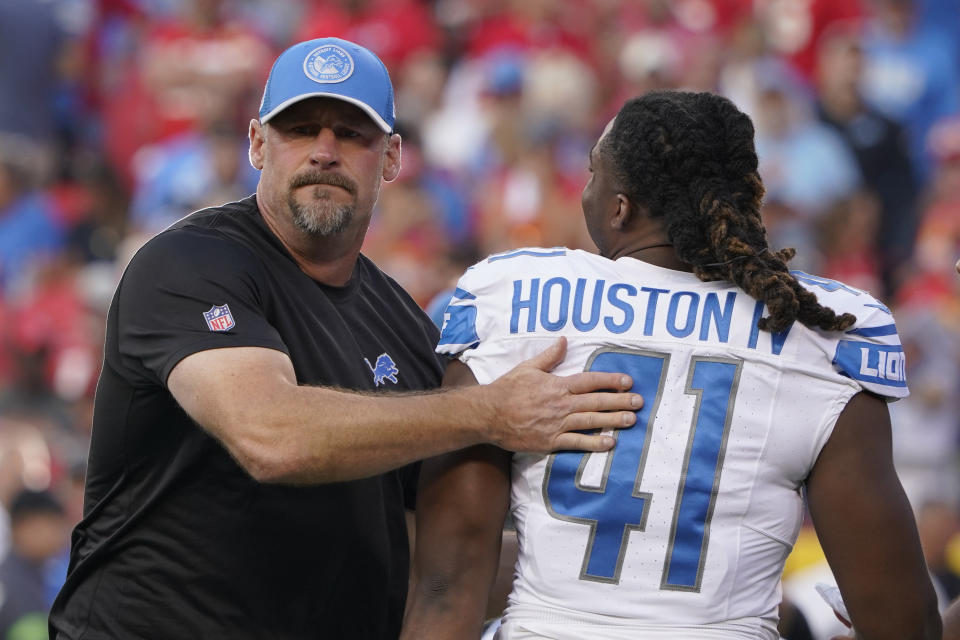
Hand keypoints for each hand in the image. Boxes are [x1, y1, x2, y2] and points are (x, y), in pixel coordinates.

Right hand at [481, 337, 641, 452]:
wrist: (488, 414)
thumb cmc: (507, 389)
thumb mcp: (527, 368)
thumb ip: (549, 356)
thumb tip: (564, 340)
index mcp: (557, 385)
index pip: (590, 381)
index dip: (610, 380)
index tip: (627, 381)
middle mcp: (560, 404)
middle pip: (595, 401)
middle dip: (619, 401)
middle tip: (639, 402)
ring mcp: (556, 424)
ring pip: (590, 421)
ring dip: (613, 420)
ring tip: (631, 420)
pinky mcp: (550, 441)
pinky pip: (576, 443)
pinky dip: (593, 443)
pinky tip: (610, 443)